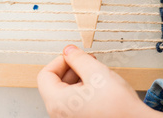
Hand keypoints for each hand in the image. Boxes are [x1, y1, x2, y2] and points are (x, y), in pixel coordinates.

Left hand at [37, 45, 162, 117]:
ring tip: (96, 72)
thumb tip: (68, 51)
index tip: (74, 55)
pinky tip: (99, 86)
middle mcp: (60, 114)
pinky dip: (83, 90)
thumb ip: (78, 58)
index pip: (45, 75)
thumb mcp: (96, 72)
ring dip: (78, 78)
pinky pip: (75, 102)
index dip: (60, 60)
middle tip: (87, 60)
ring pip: (66, 93)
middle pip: (54, 84)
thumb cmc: (118, 106)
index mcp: (57, 102)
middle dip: (70, 68)